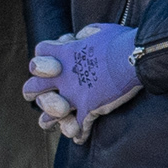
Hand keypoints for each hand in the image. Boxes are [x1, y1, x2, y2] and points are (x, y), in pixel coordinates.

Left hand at [25, 24, 142, 137]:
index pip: (39, 54)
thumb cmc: (121, 41)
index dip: (44, 59)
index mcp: (65, 53)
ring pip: (48, 115)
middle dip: (34, 93)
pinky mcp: (88, 108)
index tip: (56, 63)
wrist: (136, 57)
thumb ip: (84, 36)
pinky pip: (79, 127)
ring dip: (52, 120)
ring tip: (59, 122)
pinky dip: (80, 134)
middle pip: (31, 88)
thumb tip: (82, 38)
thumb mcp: (97, 30)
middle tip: (44, 96)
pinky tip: (81, 137)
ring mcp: (74, 94)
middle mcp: (63, 76)